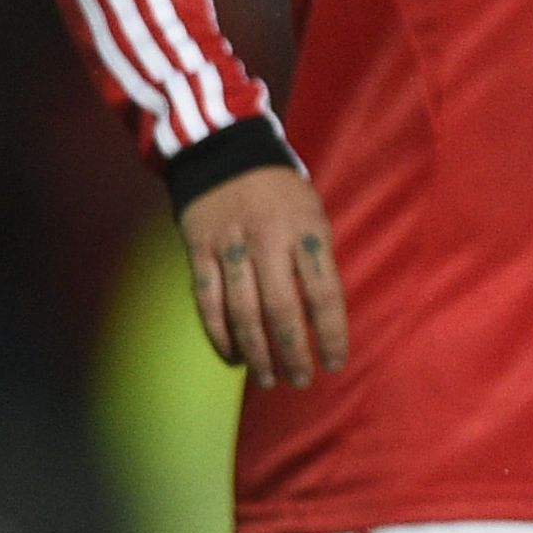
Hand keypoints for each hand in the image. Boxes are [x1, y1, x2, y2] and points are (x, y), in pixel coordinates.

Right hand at [181, 167, 349, 385]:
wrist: (225, 152)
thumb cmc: (282, 192)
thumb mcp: (314, 214)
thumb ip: (317, 260)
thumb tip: (323, 316)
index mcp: (306, 231)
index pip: (324, 294)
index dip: (331, 334)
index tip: (335, 363)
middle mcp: (267, 241)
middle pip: (281, 311)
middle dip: (292, 353)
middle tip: (300, 380)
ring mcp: (229, 247)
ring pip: (242, 314)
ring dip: (256, 354)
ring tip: (268, 378)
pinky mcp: (198, 252)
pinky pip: (208, 303)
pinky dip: (220, 336)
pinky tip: (234, 357)